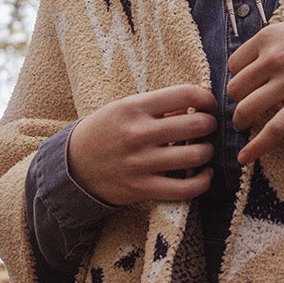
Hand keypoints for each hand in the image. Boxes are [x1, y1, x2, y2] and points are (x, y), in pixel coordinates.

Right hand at [65, 84, 221, 205]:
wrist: (73, 167)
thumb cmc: (105, 132)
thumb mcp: (124, 109)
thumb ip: (159, 106)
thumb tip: (196, 106)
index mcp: (134, 107)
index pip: (186, 94)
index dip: (207, 98)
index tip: (209, 105)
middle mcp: (138, 133)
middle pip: (197, 125)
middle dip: (210, 125)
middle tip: (207, 128)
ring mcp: (140, 163)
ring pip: (196, 156)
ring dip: (207, 152)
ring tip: (203, 150)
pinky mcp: (142, 188)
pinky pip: (186, 188)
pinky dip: (203, 181)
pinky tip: (204, 173)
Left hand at [227, 8, 283, 164]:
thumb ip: (273, 44)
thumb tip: (258, 65)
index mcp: (268, 37)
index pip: (234, 65)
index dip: (240, 76)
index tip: (249, 83)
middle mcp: (274, 59)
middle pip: (235, 89)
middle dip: (239, 99)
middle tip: (247, 104)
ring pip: (246, 108)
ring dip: (241, 120)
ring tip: (244, 125)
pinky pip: (274, 129)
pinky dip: (257, 146)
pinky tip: (245, 157)